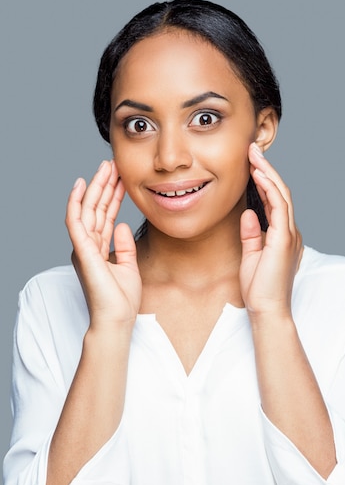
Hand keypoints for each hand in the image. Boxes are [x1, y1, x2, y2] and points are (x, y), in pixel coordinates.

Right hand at [66, 160, 141, 328]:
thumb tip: (123, 224)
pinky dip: (77, 203)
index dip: (113, 196)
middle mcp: (88, 245)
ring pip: (87, 210)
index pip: (106, 215)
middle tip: (112, 164)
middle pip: (96, 208)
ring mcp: (84, 247)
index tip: (121, 178)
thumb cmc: (121, 299)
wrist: (117, 319)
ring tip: (104, 167)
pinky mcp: (82, 251)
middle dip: (104, 185)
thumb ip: (125, 245)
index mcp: (99, 248)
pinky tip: (81, 185)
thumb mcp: (129, 266)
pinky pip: (76, 222)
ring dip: (95, 187)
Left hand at [239, 143, 302, 317]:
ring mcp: (289, 234)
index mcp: (282, 235)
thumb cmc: (259, 289)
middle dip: (267, 169)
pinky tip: (259, 174)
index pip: (274, 201)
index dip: (264, 181)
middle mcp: (289, 231)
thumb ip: (251, 235)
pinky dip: (269, 188)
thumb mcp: (251, 256)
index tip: (252, 164)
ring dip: (268, 172)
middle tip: (253, 150)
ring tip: (254, 155)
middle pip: (280, 192)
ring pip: (282, 194)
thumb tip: (248, 213)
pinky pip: (278, 207)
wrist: (267, 310)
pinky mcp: (285, 239)